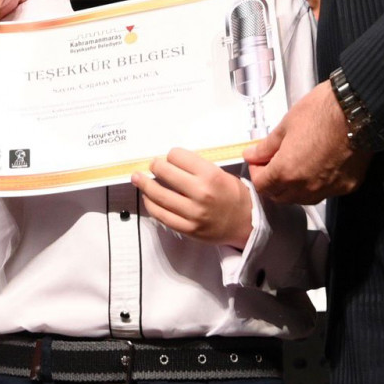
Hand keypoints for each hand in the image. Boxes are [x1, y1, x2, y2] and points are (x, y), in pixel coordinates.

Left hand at [132, 148, 253, 247]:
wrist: (246, 223)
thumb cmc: (234, 195)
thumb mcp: (221, 173)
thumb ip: (197, 168)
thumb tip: (171, 161)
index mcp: (210, 175)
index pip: (178, 156)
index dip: (172, 155)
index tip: (171, 157)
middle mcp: (200, 193)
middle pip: (165, 172)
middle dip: (155, 165)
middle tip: (153, 164)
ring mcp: (193, 213)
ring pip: (158, 195)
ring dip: (144, 184)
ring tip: (138, 178)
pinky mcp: (188, 229)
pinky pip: (161, 215)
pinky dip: (151, 204)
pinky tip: (148, 198)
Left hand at [243, 81, 370, 203]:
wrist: (357, 110)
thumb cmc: (321, 112)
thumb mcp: (286, 125)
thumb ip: (266, 146)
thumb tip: (252, 154)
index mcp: (286, 171)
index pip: (261, 185)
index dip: (256, 172)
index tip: (258, 160)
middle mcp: (306, 188)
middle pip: (280, 197)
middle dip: (273, 182)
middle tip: (273, 163)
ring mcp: (328, 190)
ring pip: (302, 199)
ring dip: (293, 187)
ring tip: (295, 165)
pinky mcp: (346, 187)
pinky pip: (325, 193)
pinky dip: (316, 185)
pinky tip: (318, 167)